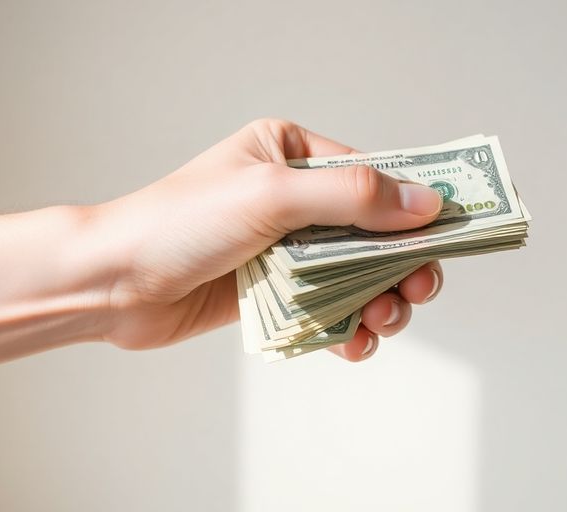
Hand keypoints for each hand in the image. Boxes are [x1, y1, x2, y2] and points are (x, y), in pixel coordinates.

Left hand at [93, 119, 445, 360]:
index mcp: (290, 152)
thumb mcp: (272, 197)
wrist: (113, 283)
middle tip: (419, 289)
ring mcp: (283, 245)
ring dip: (380, 300)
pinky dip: (347, 326)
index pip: (373, 176)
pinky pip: (327, 306)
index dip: (417, 207)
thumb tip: (425, 205)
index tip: (453, 235)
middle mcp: (292, 196)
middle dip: (402, 264)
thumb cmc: (179, 223)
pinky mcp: (273, 289)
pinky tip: (355, 343)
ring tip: (383, 322)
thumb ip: (353, 199)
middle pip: (374, 231)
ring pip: (356, 274)